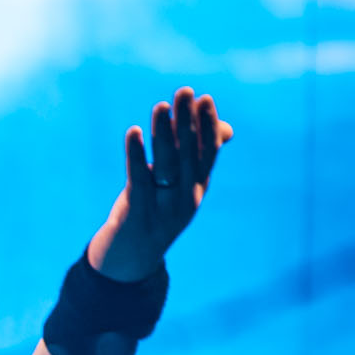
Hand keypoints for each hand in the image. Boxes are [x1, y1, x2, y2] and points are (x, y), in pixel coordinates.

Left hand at [87, 87, 232, 281]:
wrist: (129, 261)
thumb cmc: (153, 214)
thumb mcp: (178, 187)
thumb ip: (195, 158)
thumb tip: (225, 128)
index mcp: (197, 189)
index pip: (207, 153)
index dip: (207, 126)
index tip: (203, 98)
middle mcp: (186, 199)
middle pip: (188, 155)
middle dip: (186, 121)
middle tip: (184, 92)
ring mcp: (164, 209)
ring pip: (166, 165)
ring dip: (163, 133)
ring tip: (160, 106)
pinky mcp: (138, 215)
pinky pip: (139, 180)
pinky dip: (136, 154)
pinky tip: (133, 132)